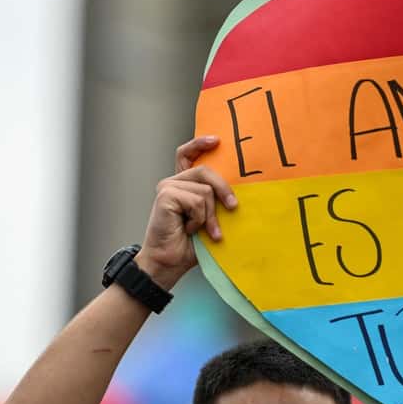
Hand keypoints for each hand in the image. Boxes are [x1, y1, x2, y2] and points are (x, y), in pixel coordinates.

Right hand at [135, 136, 236, 287]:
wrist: (171, 262)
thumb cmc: (190, 244)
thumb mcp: (209, 218)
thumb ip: (215, 201)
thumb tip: (237, 193)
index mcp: (183, 184)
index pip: (187, 154)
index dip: (200, 144)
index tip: (217, 140)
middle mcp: (173, 182)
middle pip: (206, 171)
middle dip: (223, 190)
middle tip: (233, 207)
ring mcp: (167, 187)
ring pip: (205, 190)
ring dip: (210, 216)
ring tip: (203, 230)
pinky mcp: (165, 196)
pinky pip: (197, 201)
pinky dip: (199, 219)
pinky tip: (189, 229)